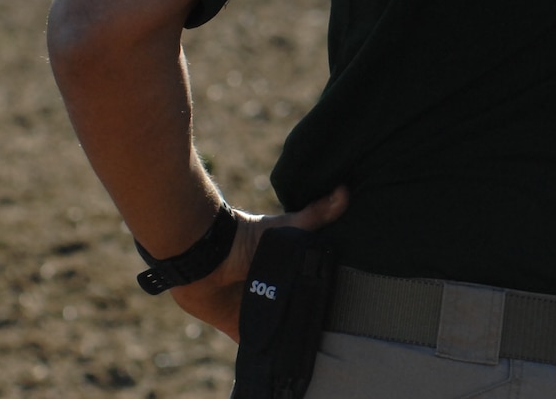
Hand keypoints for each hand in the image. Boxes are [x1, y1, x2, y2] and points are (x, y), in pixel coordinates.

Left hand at [169, 187, 347, 340]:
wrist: (205, 257)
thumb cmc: (247, 238)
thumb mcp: (288, 226)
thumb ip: (316, 213)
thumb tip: (345, 190)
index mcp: (287, 270)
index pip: (312, 286)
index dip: (329, 297)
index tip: (351, 308)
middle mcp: (273, 291)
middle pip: (297, 311)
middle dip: (311, 322)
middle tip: (335, 337)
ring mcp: (256, 310)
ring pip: (278, 331)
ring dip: (289, 341)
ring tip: (315, 355)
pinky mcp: (237, 326)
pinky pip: (253, 346)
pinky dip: (263, 356)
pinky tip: (281, 364)